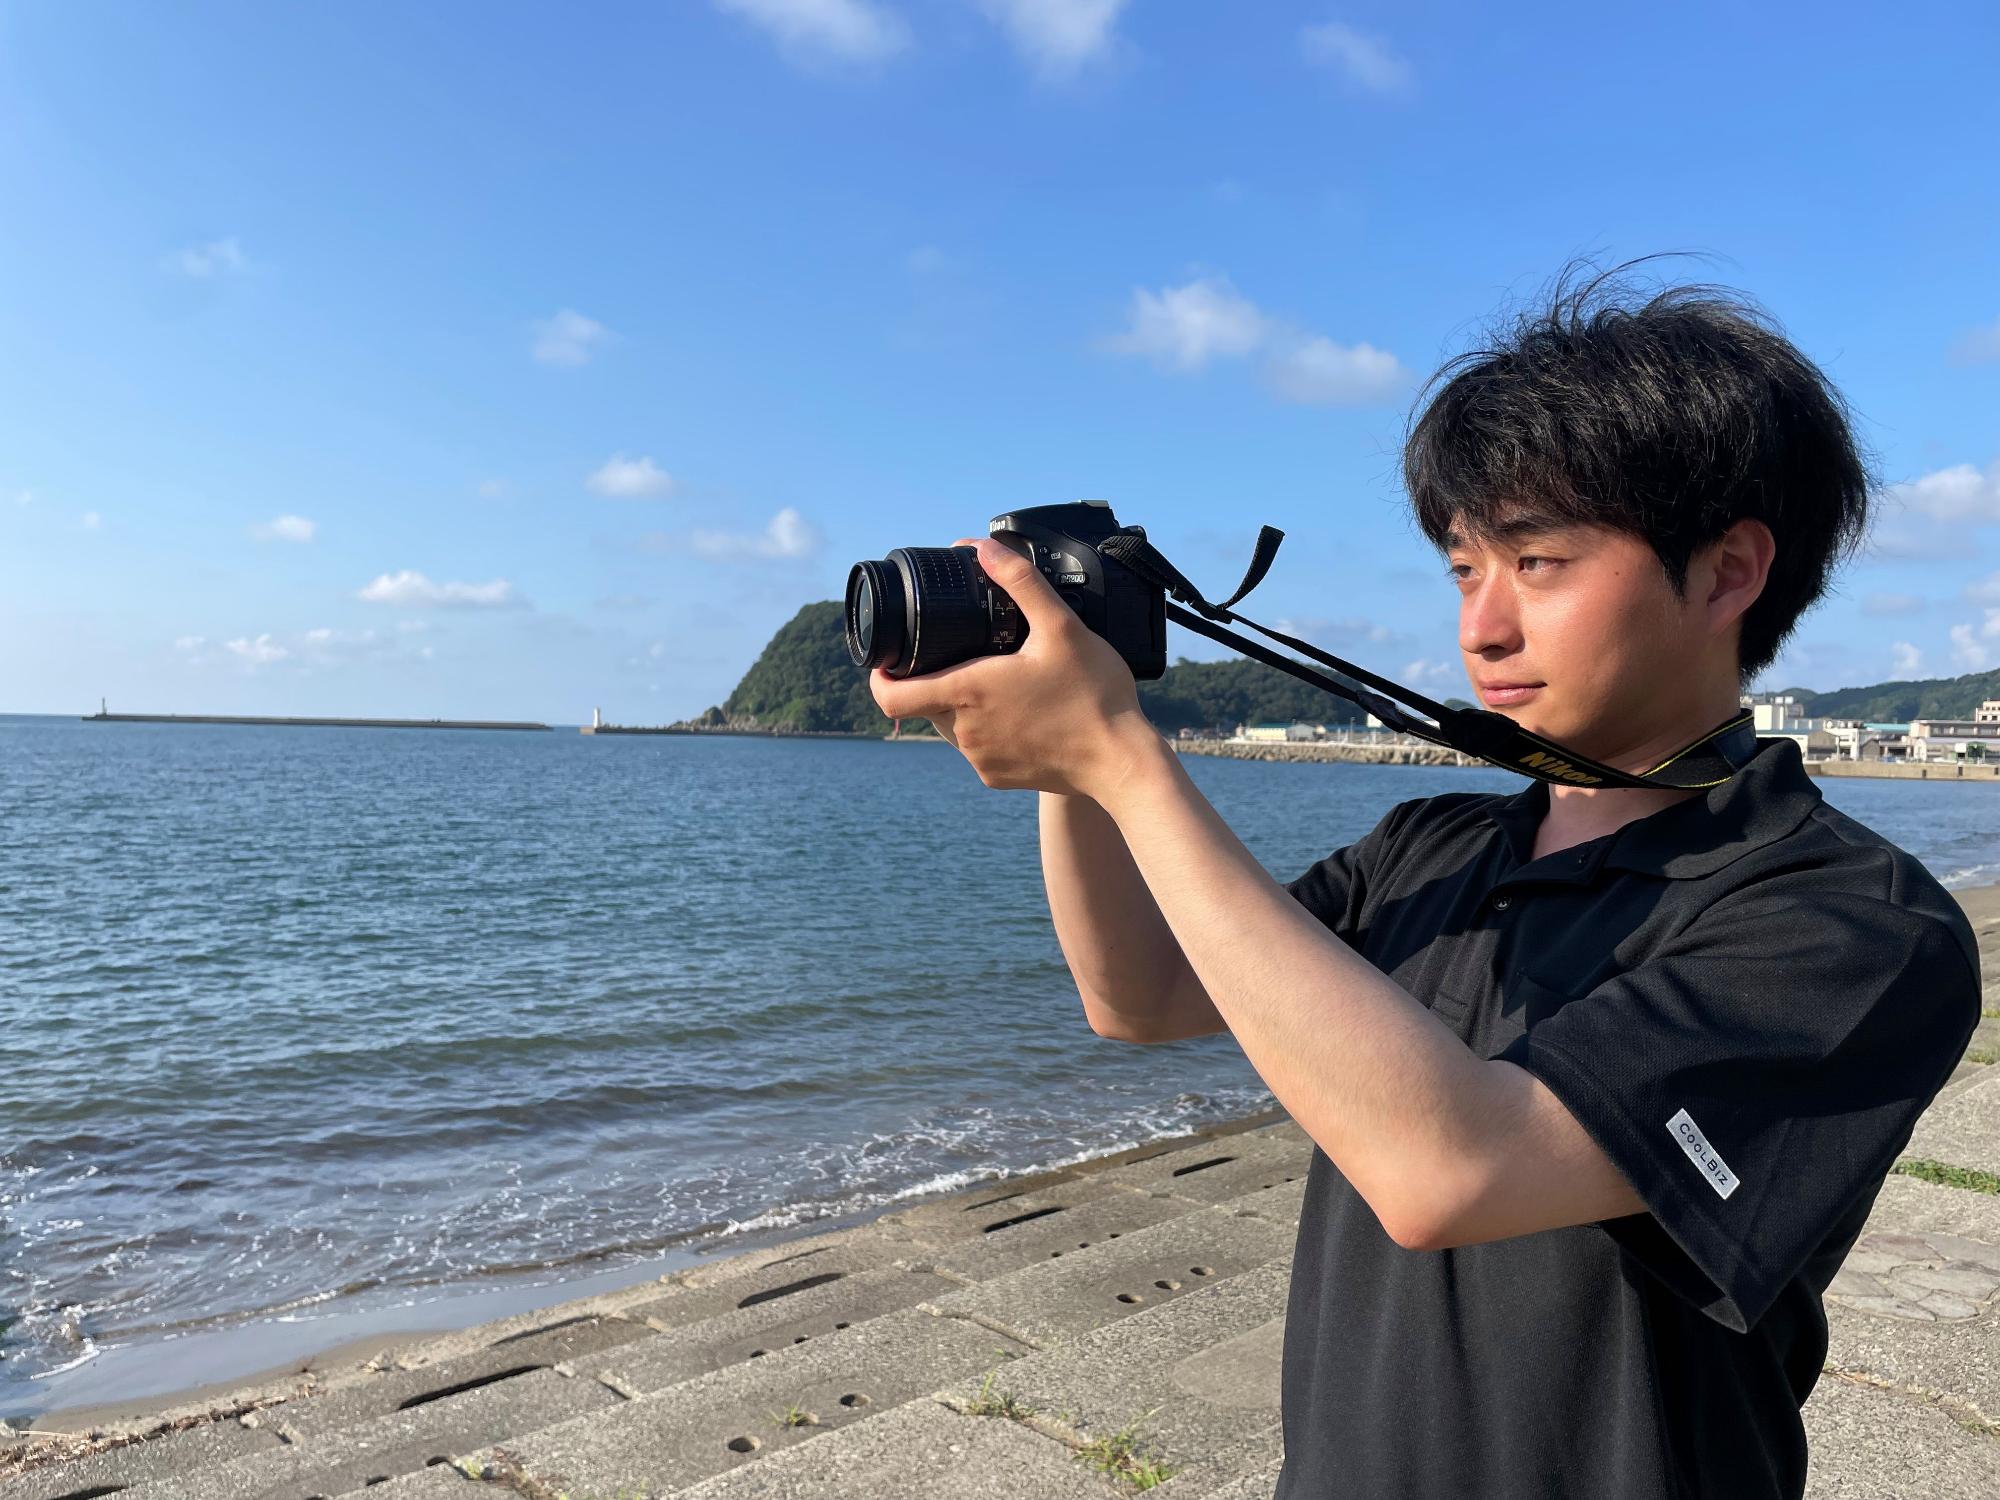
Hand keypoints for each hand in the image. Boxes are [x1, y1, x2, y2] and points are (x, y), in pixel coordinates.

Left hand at [868, 536, 1155, 798]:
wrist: (1121, 761)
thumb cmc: (1094, 695)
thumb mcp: (1061, 627)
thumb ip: (1020, 582)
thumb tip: (982, 547)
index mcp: (968, 693)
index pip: (890, 696)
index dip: (879, 678)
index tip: (888, 659)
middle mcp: (964, 732)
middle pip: (924, 703)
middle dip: (936, 678)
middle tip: (968, 654)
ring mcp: (979, 759)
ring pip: (952, 726)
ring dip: (964, 704)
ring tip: (1001, 682)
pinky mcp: (997, 778)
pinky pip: (977, 749)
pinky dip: (988, 730)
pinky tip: (1021, 714)